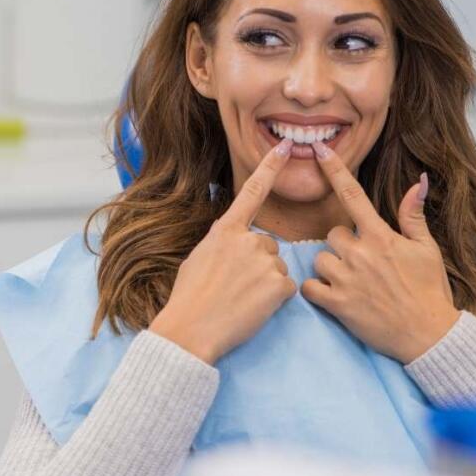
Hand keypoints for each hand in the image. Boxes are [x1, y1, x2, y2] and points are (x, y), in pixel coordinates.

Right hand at [149, 140, 297, 364]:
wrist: (191, 328)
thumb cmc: (189, 297)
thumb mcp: (199, 257)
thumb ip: (223, 243)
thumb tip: (235, 243)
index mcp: (225, 230)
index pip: (252, 191)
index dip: (270, 167)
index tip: (285, 147)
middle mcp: (248, 239)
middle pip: (267, 245)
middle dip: (258, 264)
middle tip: (235, 286)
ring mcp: (265, 261)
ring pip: (276, 267)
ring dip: (265, 283)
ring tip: (241, 299)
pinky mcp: (279, 284)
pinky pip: (286, 288)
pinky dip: (274, 300)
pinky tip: (253, 308)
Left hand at [300, 141, 459, 363]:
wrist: (428, 335)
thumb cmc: (430, 291)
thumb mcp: (427, 249)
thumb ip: (413, 215)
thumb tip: (418, 181)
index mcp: (381, 236)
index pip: (352, 195)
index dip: (335, 169)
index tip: (319, 150)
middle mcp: (361, 253)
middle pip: (332, 234)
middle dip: (342, 246)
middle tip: (362, 265)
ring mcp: (347, 278)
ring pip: (319, 259)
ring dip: (330, 269)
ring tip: (352, 283)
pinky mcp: (337, 303)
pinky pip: (309, 286)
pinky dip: (316, 290)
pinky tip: (333, 296)